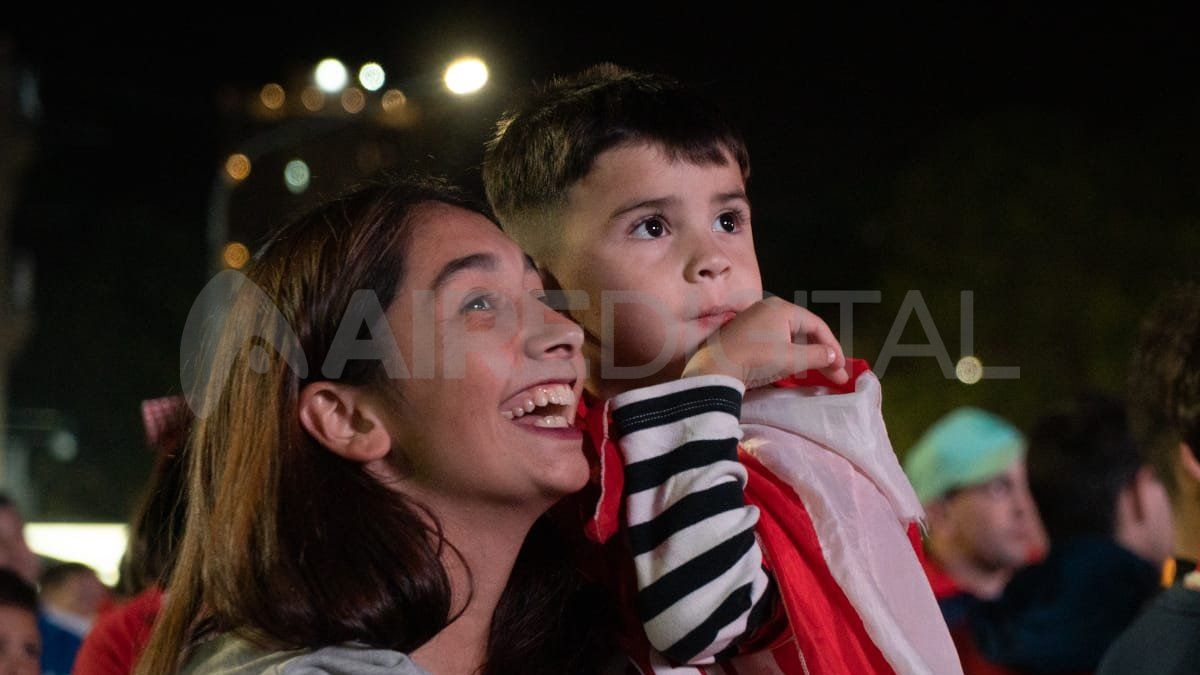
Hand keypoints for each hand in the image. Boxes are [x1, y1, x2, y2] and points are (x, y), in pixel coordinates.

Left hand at [682, 297, 847, 387]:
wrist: (714, 369)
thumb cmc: (756, 359)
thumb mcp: (792, 359)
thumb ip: (818, 356)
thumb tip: (834, 356)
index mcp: (782, 308)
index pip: (817, 325)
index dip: (833, 347)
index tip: (842, 368)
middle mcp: (768, 308)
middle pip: (803, 330)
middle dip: (821, 354)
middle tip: (835, 375)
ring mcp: (753, 320)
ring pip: (789, 337)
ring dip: (805, 355)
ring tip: (816, 373)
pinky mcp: (743, 335)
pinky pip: (774, 341)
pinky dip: (787, 354)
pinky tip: (792, 368)